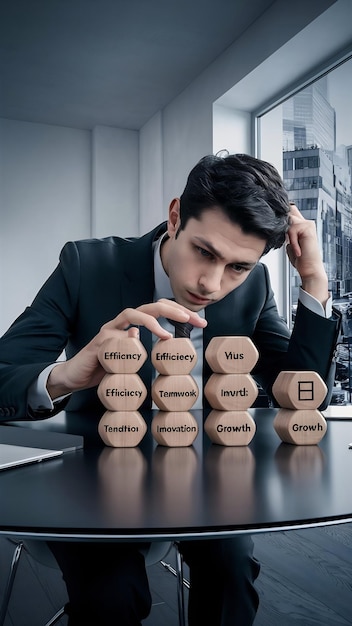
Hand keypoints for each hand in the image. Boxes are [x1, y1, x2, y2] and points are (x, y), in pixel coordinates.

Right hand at [47, 299, 206, 399]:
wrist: (73, 377)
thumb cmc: (102, 368)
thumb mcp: (127, 359)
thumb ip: (139, 349)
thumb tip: (151, 338)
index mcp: (131, 326)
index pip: (159, 312)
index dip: (180, 313)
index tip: (200, 322)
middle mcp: (120, 323)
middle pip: (150, 306)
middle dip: (174, 310)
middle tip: (193, 320)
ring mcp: (109, 330)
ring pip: (132, 313)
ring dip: (151, 320)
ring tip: (166, 334)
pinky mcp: (99, 343)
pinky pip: (115, 336)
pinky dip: (127, 338)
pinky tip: (136, 343)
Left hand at [285, 204, 328, 305]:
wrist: (310, 269)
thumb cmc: (300, 260)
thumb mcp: (289, 244)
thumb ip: (285, 234)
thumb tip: (275, 227)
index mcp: (301, 226)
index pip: (291, 212)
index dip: (282, 214)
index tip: (275, 221)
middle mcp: (306, 223)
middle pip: (290, 209)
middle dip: (283, 221)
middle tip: (285, 238)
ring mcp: (308, 224)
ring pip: (289, 219)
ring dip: (287, 234)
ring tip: (295, 248)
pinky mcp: (308, 228)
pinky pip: (292, 229)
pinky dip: (292, 241)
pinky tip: (298, 251)